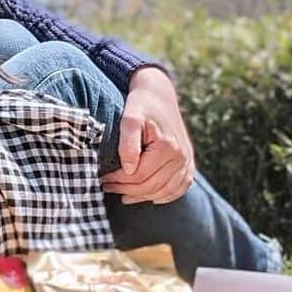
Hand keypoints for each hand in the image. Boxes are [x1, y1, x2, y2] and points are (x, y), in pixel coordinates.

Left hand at [103, 67, 194, 204]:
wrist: (159, 95)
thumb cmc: (141, 104)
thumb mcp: (129, 117)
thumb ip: (128, 142)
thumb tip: (128, 170)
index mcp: (168, 147)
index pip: (139, 176)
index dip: (118, 180)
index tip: (102, 178)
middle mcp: (182, 157)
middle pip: (151, 186)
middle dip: (126, 189)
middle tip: (106, 187)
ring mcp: (187, 162)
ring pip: (164, 192)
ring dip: (142, 196)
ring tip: (122, 194)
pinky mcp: (189, 164)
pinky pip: (179, 189)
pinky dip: (163, 196)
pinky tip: (147, 196)